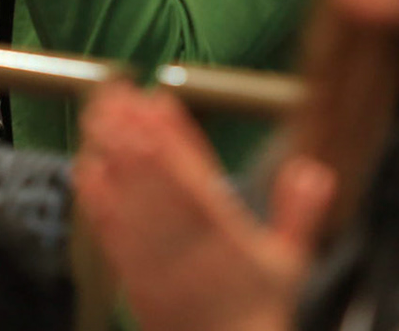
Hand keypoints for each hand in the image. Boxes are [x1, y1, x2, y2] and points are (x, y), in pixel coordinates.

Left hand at [74, 82, 332, 330]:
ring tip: (98, 112)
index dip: (176, 135)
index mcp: (224, 236)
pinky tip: (84, 166)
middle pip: (153, 177)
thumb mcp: (291, 263)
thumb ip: (301, 214)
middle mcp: (184, 244)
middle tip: (117, 89)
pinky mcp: (131, 275)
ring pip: (127, 196)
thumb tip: (314, 171)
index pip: (196, 174)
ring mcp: (153, 260)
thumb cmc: (256, 314)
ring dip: (110, 152)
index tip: (161, 99)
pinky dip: (95, 197)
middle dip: (133, 129)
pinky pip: (109, 232)